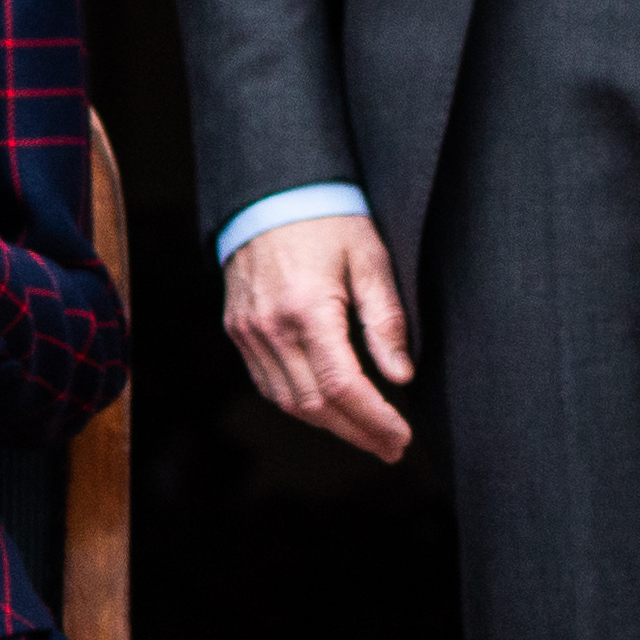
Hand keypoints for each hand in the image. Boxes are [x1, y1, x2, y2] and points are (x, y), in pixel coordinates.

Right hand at [223, 212, 415, 462]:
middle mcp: (271, 327)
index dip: (374, 419)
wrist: (269, 192)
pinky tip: (328, 410)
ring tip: (367, 434)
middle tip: (392, 448)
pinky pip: (267, 383)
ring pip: (288, 401)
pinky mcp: (238, 330)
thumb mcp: (370, 260)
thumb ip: (385, 320)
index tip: (401, 437)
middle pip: (315, 404)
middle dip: (357, 433)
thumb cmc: (328, 220)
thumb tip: (401, 376)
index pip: (343, 386)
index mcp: (308, 309)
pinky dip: (300, 404)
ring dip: (329, 425)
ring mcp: (248, 332)